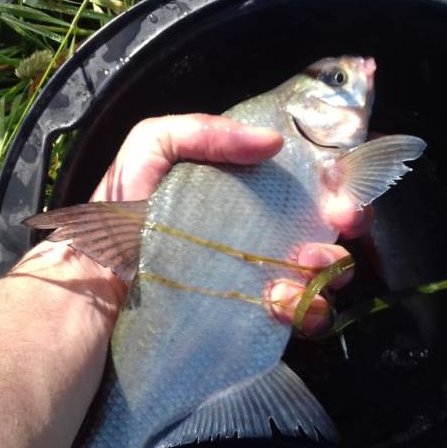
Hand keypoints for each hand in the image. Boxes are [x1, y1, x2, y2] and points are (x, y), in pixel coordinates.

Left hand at [90, 113, 368, 334]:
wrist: (98, 284)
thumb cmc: (122, 212)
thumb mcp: (151, 147)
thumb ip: (202, 130)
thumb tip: (271, 143)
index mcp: (243, 192)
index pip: (304, 181)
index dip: (337, 180)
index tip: (344, 187)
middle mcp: (259, 233)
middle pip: (325, 227)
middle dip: (348, 223)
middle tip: (343, 223)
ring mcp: (258, 277)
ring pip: (322, 274)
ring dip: (329, 269)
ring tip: (302, 267)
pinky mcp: (251, 317)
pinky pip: (299, 316)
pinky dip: (305, 310)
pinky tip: (278, 301)